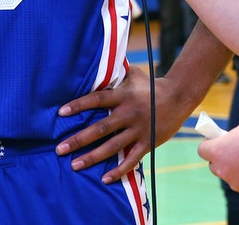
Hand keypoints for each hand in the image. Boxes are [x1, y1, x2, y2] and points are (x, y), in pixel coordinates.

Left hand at [55, 66, 185, 182]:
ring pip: (112, 146)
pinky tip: (105, 178)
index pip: (97, 100)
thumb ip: (116, 73)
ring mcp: (139, 129)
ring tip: (74, 165)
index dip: (79, 105)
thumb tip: (100, 61)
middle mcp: (129, 113)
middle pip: (101, 128)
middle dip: (79, 139)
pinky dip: (119, 170)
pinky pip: (132, 159)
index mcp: (123, 96)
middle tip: (59, 148)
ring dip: (92, 157)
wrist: (180, 96)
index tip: (60, 113)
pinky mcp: (148, 142)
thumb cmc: (152, 85)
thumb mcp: (134, 75)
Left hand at [197, 116, 238, 198]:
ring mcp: (237, 184)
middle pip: (215, 166)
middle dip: (222, 158)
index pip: (202, 149)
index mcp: (219, 151)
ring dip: (237, 169)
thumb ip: (235, 134)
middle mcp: (224, 171)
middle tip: (236, 150)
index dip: (210, 143)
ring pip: (231, 176)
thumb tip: (235, 140)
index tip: (218, 140)